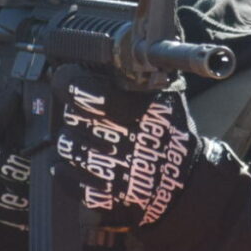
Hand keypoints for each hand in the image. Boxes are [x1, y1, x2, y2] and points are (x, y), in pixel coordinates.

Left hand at [52, 70, 199, 231]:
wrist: (184, 180)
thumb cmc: (172, 134)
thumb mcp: (165, 97)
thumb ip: (139, 77)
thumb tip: (112, 55)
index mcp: (136, 111)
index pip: (86, 91)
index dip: (70, 81)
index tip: (67, 77)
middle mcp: (120, 140)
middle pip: (72, 116)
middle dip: (76, 111)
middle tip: (87, 112)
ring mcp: (111, 170)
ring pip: (67, 145)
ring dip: (72, 139)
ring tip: (85, 137)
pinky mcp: (104, 195)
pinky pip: (69, 179)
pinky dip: (67, 170)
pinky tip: (77, 162)